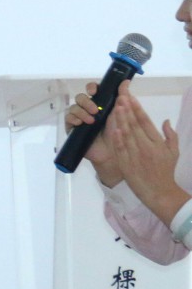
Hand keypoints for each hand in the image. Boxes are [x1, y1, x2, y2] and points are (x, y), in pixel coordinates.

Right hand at [65, 80, 121, 184]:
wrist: (113, 154)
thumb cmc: (119, 133)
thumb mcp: (123, 114)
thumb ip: (124, 97)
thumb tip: (125, 81)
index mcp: (101, 104)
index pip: (92, 90)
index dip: (91, 88)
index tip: (94, 91)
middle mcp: (88, 109)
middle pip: (80, 97)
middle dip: (86, 101)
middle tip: (95, 110)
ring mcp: (80, 118)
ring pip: (73, 107)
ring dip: (81, 111)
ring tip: (91, 121)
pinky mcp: (73, 128)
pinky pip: (68, 119)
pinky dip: (73, 119)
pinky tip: (80, 124)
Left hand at [106, 80, 191, 226]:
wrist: (160, 193)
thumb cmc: (166, 172)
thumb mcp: (173, 153)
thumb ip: (170, 136)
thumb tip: (165, 121)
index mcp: (158, 143)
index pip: (146, 122)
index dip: (138, 109)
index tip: (131, 97)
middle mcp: (147, 147)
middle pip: (135, 125)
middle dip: (128, 109)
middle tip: (121, 95)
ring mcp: (136, 156)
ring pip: (127, 135)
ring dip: (121, 119)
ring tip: (116, 106)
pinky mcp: (127, 165)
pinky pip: (121, 150)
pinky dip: (118, 139)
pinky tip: (114, 128)